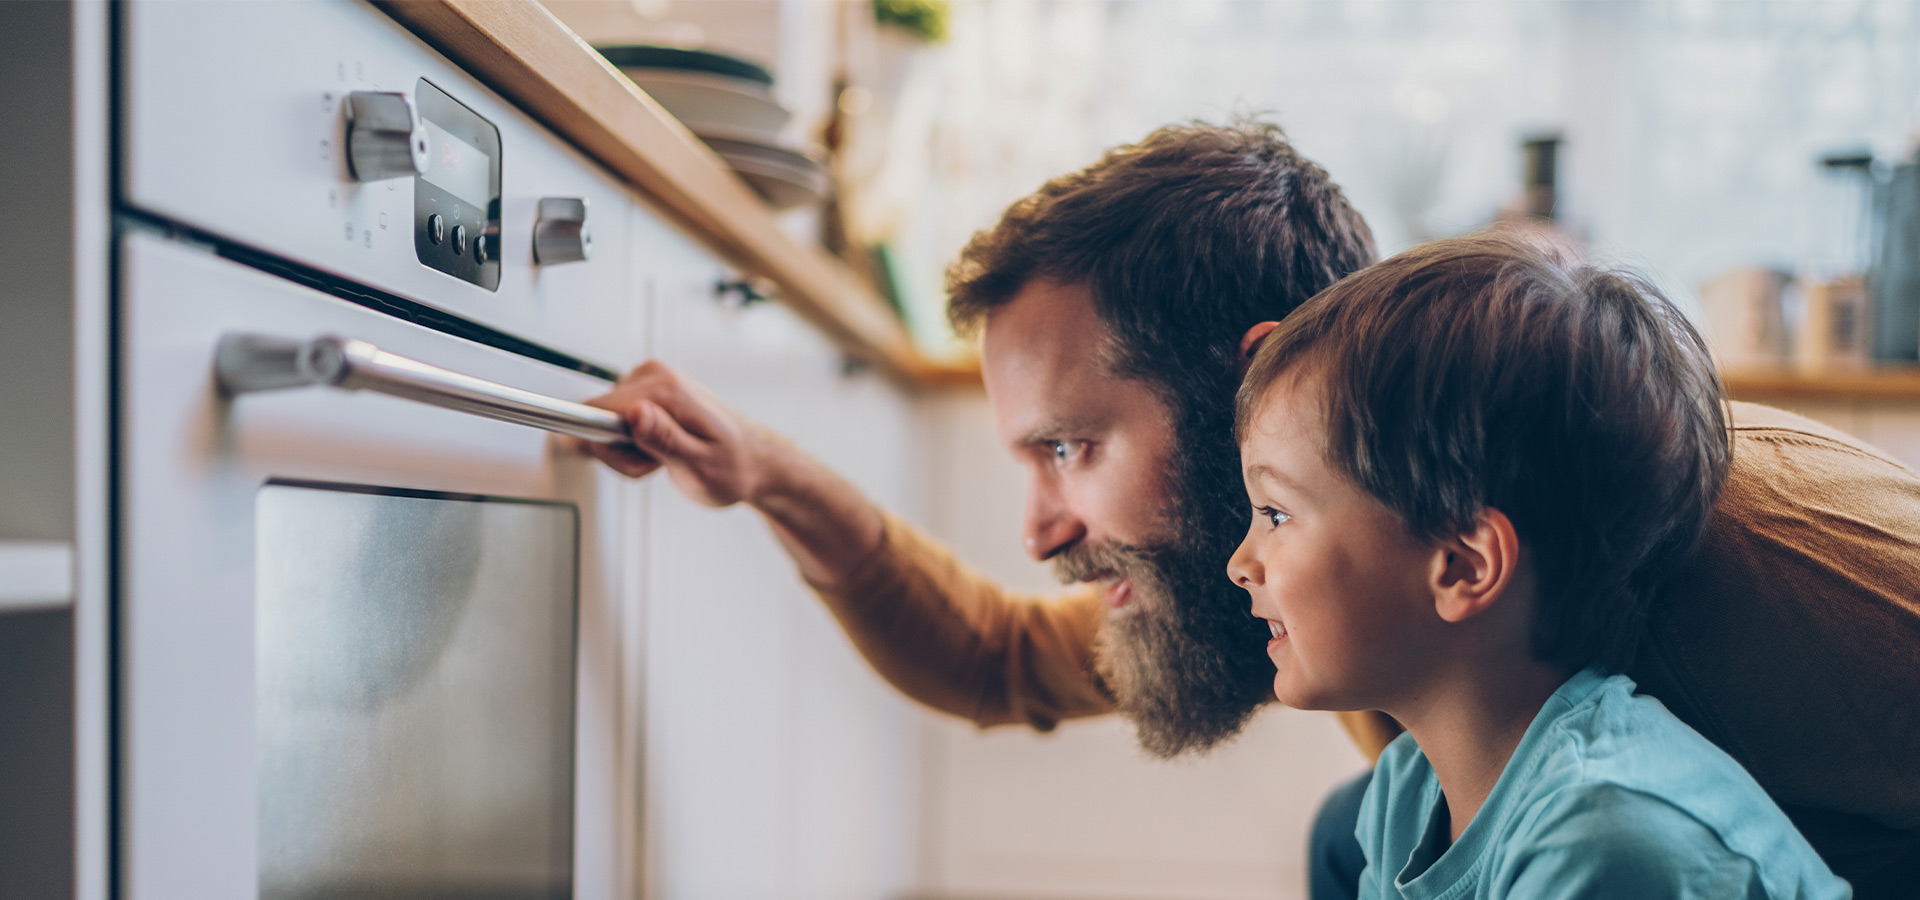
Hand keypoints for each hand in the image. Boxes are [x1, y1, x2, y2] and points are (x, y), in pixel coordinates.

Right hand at [570, 361, 771, 507]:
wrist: (754, 462)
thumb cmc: (734, 468)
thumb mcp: (699, 466)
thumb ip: (664, 439)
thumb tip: (634, 412)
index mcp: (668, 391)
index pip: (596, 409)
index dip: (605, 446)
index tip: (630, 461)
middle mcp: (658, 377)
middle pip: (598, 416)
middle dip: (619, 452)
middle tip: (656, 466)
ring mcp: (652, 381)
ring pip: (605, 421)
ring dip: (627, 450)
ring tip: (663, 460)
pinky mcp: (649, 391)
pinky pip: (617, 419)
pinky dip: (634, 442)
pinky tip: (661, 450)